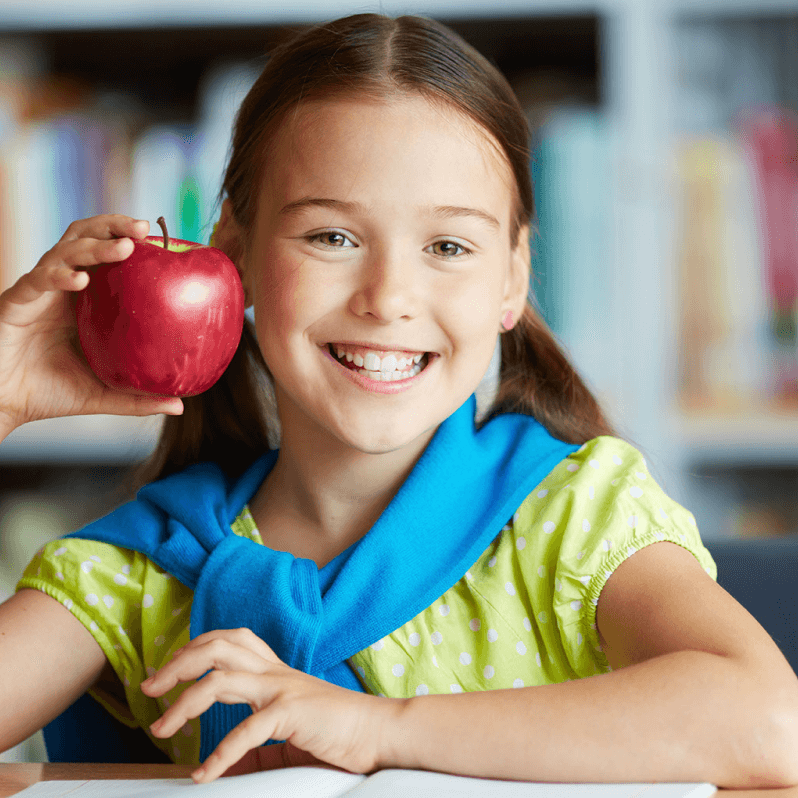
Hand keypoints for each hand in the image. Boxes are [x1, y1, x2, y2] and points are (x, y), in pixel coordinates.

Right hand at [0, 215, 182, 434]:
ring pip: (65, 251)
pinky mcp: (18, 301)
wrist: (2, 402)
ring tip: (124, 248)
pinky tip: (80, 279)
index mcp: (84, 300)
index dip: (128, 241)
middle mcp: (62, 287)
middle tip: (143, 228)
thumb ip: (139, 398)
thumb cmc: (48, 392)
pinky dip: (60, 275)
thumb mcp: (103, 394)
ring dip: (95, 246)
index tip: (160, 241)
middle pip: (85, 238)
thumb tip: (181, 405)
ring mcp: (40, 291)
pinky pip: (39, 279)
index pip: (106, 257)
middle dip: (112, 226)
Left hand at [140, 628, 400, 782]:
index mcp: (274, 670)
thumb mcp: (289, 737)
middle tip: (149, 688)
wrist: (380, 732)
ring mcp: (283, 688)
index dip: (193, 649)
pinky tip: (204, 774)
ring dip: (184, 701)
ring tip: (161, 726)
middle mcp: (275, 671)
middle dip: (177, 663)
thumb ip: (258, 745)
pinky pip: (247, 731)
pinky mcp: (293, 712)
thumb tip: (228, 763)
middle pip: (218, 646)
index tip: (166, 672)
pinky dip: (219, 754)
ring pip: (222, 676)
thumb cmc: (337, 731)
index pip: (228, 640)